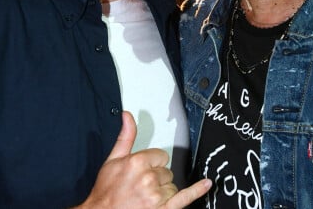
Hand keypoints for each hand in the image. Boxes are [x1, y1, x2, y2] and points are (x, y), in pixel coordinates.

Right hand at [76, 111, 210, 207]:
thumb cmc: (106, 191)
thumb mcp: (112, 159)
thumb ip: (125, 136)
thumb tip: (128, 115)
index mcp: (137, 162)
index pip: (161, 156)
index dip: (152, 163)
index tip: (142, 171)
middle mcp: (148, 178)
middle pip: (167, 171)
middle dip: (156, 178)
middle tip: (140, 187)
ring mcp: (155, 196)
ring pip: (172, 186)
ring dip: (163, 192)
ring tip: (144, 198)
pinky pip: (184, 198)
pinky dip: (197, 191)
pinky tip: (207, 184)